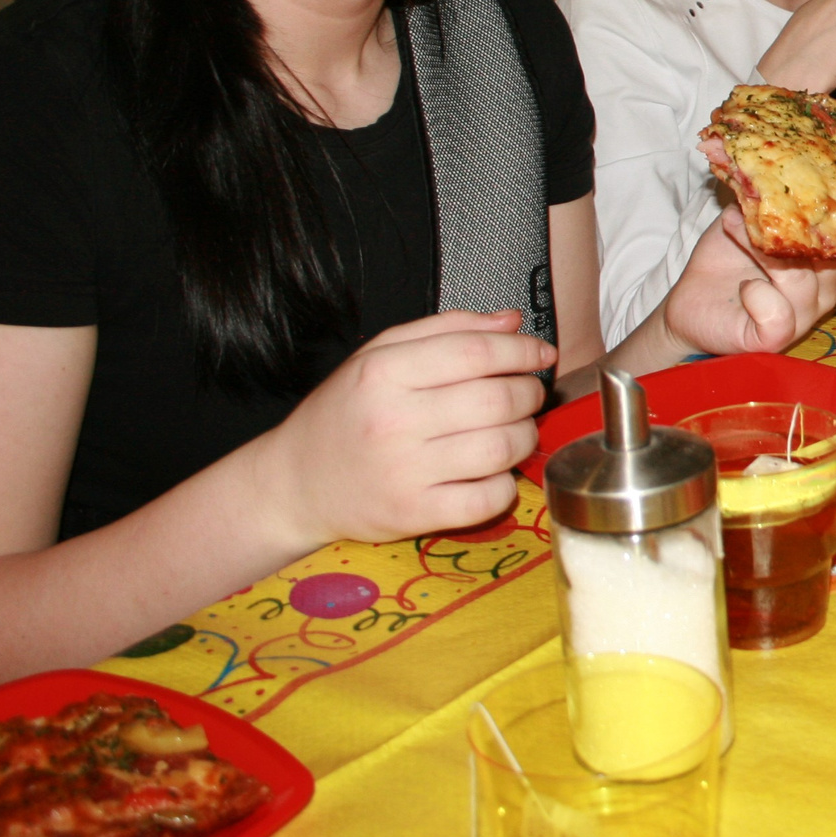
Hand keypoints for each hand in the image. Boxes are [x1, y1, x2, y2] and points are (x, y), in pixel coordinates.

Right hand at [258, 310, 551, 548]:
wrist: (295, 482)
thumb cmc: (347, 413)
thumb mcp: (380, 355)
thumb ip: (448, 330)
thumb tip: (512, 321)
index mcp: (383, 373)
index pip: (475, 352)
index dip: (521, 350)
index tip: (540, 354)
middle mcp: (393, 421)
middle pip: (497, 400)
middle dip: (529, 393)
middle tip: (527, 394)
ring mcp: (404, 472)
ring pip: (501, 449)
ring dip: (525, 437)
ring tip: (516, 430)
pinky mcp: (414, 515)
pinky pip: (487, 500)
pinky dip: (505, 485)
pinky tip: (494, 472)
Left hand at [658, 200, 835, 357]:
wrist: (688, 307)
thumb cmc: (724, 262)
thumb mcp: (755, 217)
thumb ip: (780, 194)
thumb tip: (787, 146)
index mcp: (828, 260)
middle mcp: (825, 287)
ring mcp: (804, 314)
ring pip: (805, 278)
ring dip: (767, 250)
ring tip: (737, 231)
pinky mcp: (776, 337)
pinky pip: (779, 313)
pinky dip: (756, 292)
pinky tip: (745, 287)